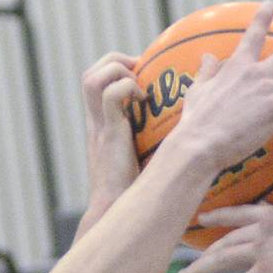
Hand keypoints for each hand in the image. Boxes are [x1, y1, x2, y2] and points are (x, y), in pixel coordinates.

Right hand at [81, 52, 140, 213]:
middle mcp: (95, 122)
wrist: (117, 211)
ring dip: (117, 70)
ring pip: (92, 77)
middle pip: (89, 74)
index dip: (115, 69)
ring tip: (139, 85)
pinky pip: (111, 94)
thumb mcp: (141, 159)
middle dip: (114, 61)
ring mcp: (99, 127)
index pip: (95, 83)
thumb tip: (183, 134)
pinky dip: (128, 87)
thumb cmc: (134, 192)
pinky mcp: (109, 134)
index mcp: (100, 126)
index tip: (142, 75)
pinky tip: (143, 100)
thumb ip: (151, 142)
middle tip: (141, 72)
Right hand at [168, 2, 272, 174]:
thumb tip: (206, 56)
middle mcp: (258, 74)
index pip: (252, 36)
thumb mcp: (198, 91)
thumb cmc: (195, 123)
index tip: (270, 5)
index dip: (262, 19)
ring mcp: (270, 91)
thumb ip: (206, 72)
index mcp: (238, 67)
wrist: (201, 143)